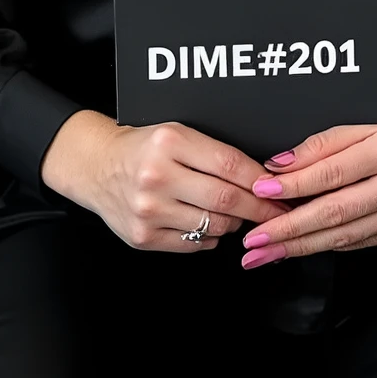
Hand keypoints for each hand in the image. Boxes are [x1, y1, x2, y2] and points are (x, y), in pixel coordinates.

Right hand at [40, 108, 291, 253]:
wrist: (96, 167)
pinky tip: (204, 221)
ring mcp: (148, 210)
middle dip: (259, 208)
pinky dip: (209, 236)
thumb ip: (215, 153)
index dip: (262, 181)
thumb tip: (263, 179)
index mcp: (169, 142)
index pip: (231, 164)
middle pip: (226, 199)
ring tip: (234, 212)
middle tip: (277, 211)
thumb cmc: (143, 148)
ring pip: (214, 225)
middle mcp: (156, 176)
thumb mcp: (176, 134)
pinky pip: (194, 244)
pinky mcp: (143, 236)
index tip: (280, 190)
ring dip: (233, 222)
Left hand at [237, 86, 376, 267]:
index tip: (260, 193)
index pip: (332, 173)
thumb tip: (278, 168)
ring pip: (344, 235)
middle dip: (289, 231)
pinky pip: (358, 241)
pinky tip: (300, 245)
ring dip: (300, 246)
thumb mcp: (362, 118)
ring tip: (265, 252)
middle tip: (254, 242)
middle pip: (336, 213)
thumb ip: (321, 144)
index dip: (293, 186)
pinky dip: (326, 243)